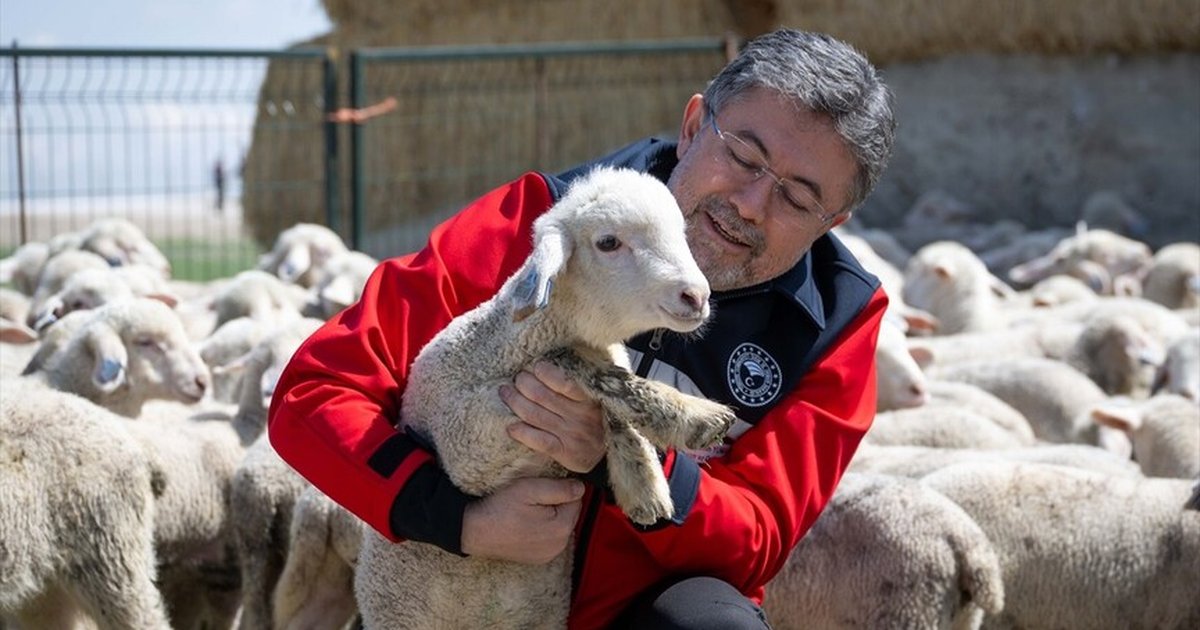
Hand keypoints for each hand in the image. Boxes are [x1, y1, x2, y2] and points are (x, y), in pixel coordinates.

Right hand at [460, 477, 584, 562]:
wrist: (475, 531)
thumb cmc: (501, 507)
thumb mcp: (530, 489)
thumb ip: (560, 488)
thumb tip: (581, 488)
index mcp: (562, 527)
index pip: (576, 499)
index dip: (559, 490)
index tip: (539, 490)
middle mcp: (560, 545)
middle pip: (569, 514)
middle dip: (556, 505)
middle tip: (531, 501)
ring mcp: (549, 555)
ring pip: (560, 527)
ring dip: (550, 518)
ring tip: (526, 513)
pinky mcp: (538, 560)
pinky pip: (549, 539)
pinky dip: (542, 531)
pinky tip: (524, 526)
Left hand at [501, 360, 605, 472]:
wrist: (606, 455)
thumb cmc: (594, 421)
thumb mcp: (593, 400)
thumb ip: (575, 387)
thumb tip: (544, 366)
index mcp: (588, 400)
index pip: (565, 383)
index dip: (546, 373)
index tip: (536, 366)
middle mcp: (579, 416)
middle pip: (542, 396)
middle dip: (523, 383)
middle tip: (516, 378)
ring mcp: (571, 435)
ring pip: (535, 415)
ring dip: (515, 402)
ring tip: (505, 392)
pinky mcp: (564, 452)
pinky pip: (538, 440)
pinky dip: (522, 432)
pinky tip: (511, 426)